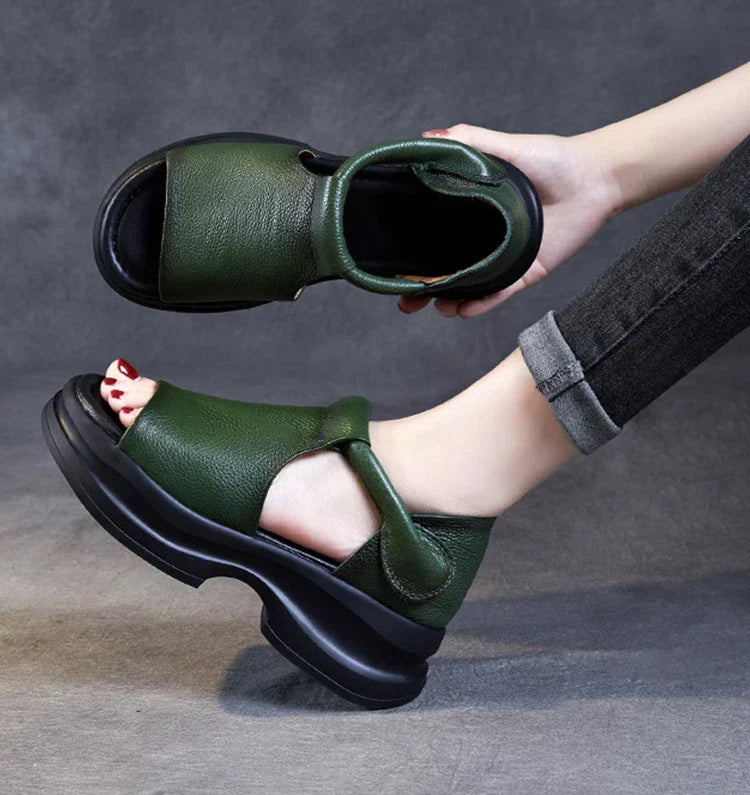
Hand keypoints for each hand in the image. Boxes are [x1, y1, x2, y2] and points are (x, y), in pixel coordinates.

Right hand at [399, 124, 621, 317]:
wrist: (595, 177)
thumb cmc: (552, 158)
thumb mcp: (504, 147)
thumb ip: (468, 143)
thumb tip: (426, 138)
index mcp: (475, 214)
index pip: (435, 238)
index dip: (413, 255)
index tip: (393, 267)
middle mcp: (486, 240)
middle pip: (446, 270)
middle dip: (422, 289)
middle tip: (405, 302)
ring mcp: (505, 258)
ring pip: (470, 288)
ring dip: (449, 300)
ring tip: (434, 305)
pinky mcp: (527, 271)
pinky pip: (499, 294)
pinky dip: (480, 304)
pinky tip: (461, 309)